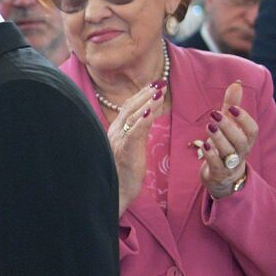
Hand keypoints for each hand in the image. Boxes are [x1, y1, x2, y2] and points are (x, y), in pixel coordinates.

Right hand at [104, 82, 162, 216]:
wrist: (116, 192)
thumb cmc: (124, 173)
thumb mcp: (132, 148)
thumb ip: (137, 132)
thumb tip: (147, 117)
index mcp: (115, 132)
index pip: (127, 108)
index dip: (141, 95)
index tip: (154, 85)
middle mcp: (114, 132)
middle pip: (130, 106)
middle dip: (146, 93)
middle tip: (160, 82)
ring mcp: (119, 140)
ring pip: (133, 114)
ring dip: (148, 101)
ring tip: (160, 91)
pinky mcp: (126, 148)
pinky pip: (136, 129)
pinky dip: (145, 117)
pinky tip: (154, 109)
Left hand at [196, 81, 257, 198]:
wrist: (222, 176)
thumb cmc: (227, 146)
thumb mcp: (229, 125)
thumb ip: (232, 105)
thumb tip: (237, 83)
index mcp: (246, 140)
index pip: (252, 129)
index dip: (244, 119)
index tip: (231, 107)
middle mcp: (241, 152)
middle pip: (240, 140)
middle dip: (229, 127)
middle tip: (215, 114)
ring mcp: (230, 164)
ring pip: (228, 152)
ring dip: (218, 138)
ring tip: (208, 126)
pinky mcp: (218, 173)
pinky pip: (216, 165)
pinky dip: (210, 155)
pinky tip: (203, 144)